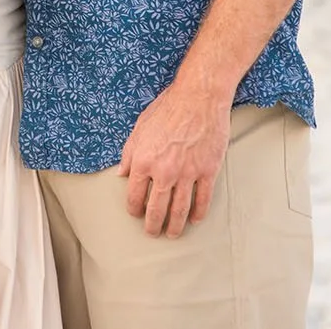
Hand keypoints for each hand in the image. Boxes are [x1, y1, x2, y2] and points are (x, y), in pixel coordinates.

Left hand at [115, 81, 231, 237]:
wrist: (200, 97)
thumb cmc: (169, 108)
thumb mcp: (139, 129)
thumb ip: (128, 154)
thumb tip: (121, 174)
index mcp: (143, 162)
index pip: (134, 196)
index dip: (134, 209)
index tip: (136, 214)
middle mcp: (164, 172)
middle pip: (156, 209)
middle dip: (153, 225)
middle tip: (153, 233)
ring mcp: (188, 173)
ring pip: (180, 209)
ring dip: (175, 225)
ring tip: (173, 234)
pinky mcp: (208, 170)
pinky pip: (203, 198)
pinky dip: (199, 212)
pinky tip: (196, 219)